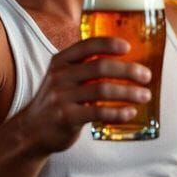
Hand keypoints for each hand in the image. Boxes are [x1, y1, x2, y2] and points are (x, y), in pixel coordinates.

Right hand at [18, 38, 152, 156]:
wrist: (30, 131)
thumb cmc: (54, 103)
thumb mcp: (61, 79)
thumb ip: (82, 69)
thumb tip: (123, 64)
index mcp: (60, 62)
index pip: (87, 46)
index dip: (109, 44)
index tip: (128, 48)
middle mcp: (59, 77)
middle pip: (100, 67)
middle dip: (128, 70)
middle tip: (146, 76)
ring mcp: (61, 98)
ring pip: (102, 89)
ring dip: (128, 92)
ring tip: (144, 96)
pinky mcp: (66, 118)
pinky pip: (97, 112)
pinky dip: (117, 112)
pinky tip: (130, 113)